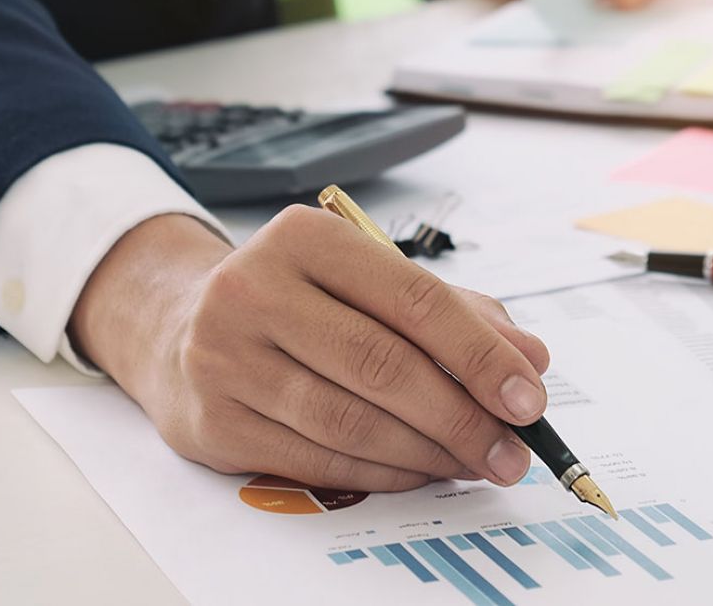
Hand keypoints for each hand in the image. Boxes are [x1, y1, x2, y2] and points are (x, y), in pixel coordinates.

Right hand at [69, 207, 550, 491]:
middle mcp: (254, 289)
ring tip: (475, 462)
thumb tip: (531, 360)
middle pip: (383, 365)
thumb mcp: (370, 282)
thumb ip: (456, 314)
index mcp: (305, 238)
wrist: (181, 328)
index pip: (413, 298)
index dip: (480, 354)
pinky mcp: (213, 420)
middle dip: (462, 416)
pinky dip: (384, 473)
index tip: (529, 398)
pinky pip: (318, 460)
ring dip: (429, 453)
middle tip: (511, 450)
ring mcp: (225, 357)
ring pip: (351, 422)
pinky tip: (419, 470)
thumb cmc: (297, 302)